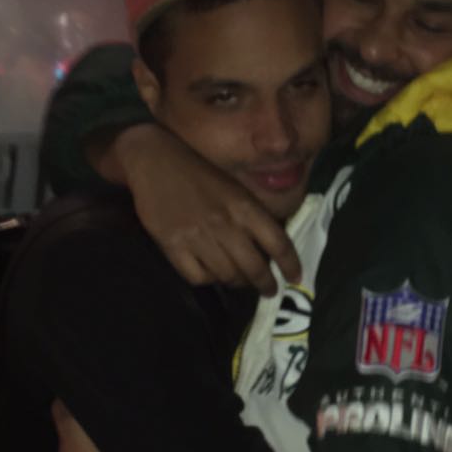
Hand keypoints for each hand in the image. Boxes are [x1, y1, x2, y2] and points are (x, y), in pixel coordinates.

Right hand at [101, 123, 300, 296]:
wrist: (156, 161)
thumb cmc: (199, 173)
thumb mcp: (234, 188)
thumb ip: (252, 216)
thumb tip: (270, 249)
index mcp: (244, 207)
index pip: (277, 243)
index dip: (290, 264)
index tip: (295, 277)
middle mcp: (225, 224)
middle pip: (254, 267)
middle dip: (265, 284)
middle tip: (268, 290)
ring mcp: (198, 237)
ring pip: (227, 275)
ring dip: (237, 282)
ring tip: (239, 280)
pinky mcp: (173, 246)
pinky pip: (198, 277)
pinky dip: (208, 279)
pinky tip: (210, 272)